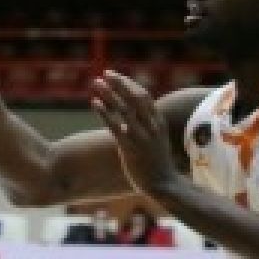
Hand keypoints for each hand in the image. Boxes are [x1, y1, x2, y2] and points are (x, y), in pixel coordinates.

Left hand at [91, 70, 183, 199]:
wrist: (164, 185)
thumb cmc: (157, 161)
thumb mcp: (158, 139)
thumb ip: (147, 124)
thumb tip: (132, 111)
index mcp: (159, 122)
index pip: (144, 95)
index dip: (129, 83)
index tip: (115, 76)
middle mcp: (151, 126)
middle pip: (135, 97)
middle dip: (120, 83)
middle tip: (105, 73)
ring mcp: (142, 137)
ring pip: (124, 109)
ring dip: (109, 93)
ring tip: (96, 82)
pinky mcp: (130, 148)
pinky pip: (115, 126)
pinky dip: (104, 112)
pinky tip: (94, 102)